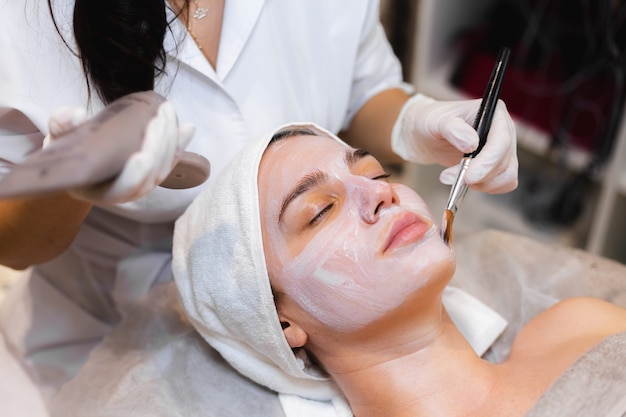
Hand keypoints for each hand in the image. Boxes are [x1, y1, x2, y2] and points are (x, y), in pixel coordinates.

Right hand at [45, 101, 195, 203]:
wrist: (81, 155)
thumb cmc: (67, 150)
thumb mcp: (57, 139)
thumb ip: (62, 127)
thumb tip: (73, 114)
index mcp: (101, 190)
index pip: (123, 189)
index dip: (135, 175)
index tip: (141, 155)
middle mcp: (127, 191)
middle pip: (151, 175)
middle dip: (159, 147)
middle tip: (158, 119)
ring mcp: (144, 182)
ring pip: (165, 166)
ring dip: (171, 140)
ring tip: (167, 112)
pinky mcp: (156, 170)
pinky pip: (173, 159)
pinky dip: (182, 143)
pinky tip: (188, 127)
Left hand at [391, 94, 517, 193]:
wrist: (426, 135)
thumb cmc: (432, 122)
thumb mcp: (436, 121)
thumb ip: (452, 128)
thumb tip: (472, 144)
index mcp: (494, 113)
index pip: (502, 141)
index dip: (487, 162)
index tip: (468, 177)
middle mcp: (504, 130)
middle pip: (504, 161)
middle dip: (479, 176)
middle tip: (449, 177)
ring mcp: (503, 149)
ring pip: (506, 175)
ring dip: (482, 184)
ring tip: (454, 178)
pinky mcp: (498, 165)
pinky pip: (504, 183)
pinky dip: (486, 187)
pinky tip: (466, 182)